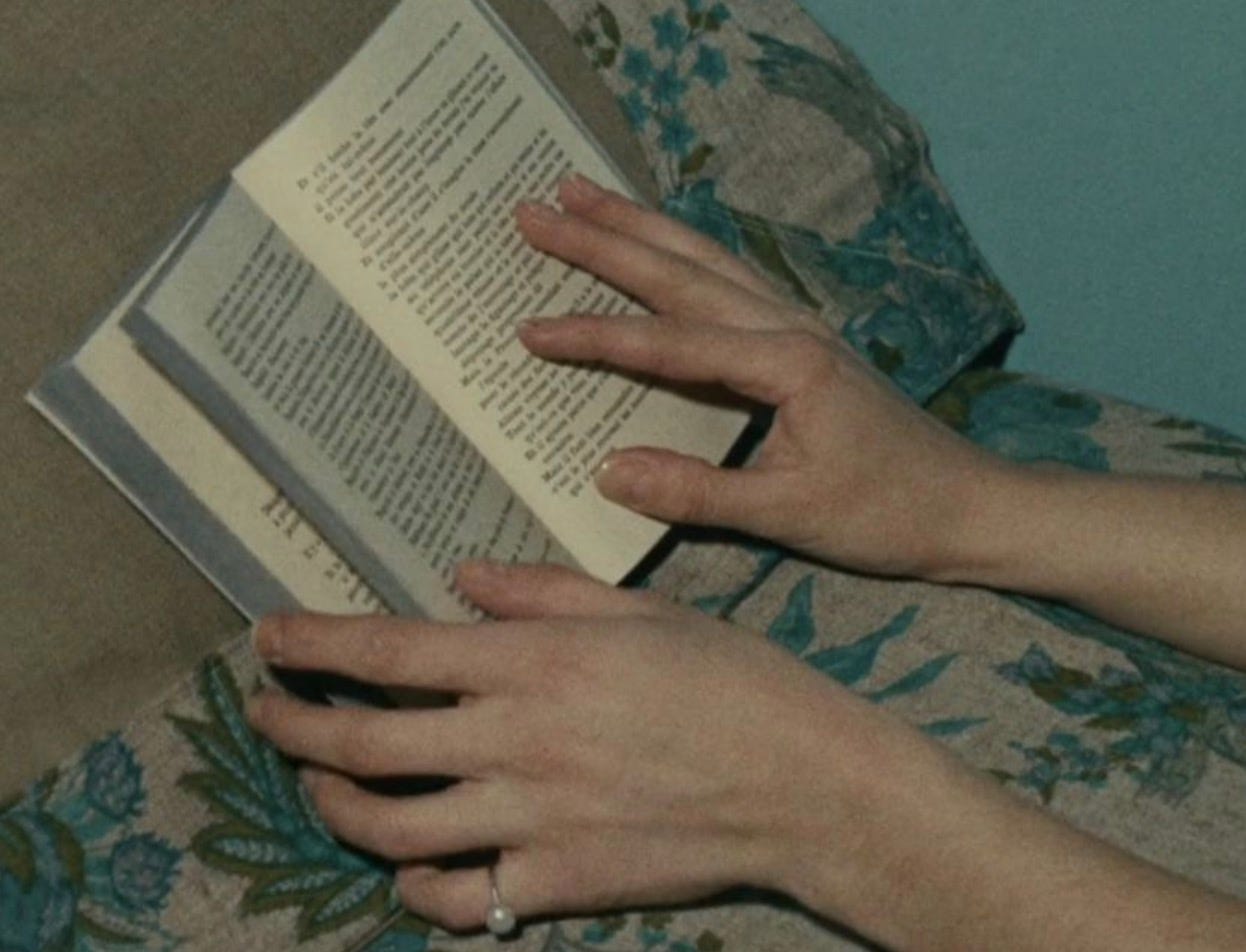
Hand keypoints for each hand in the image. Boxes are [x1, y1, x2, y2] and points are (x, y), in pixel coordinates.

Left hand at [245, 562, 956, 933]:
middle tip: (263, 711)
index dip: (313, 644)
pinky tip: (408, 862)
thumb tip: (459, 577)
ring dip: (331, 805)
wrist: (802, 782)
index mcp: (534, 663)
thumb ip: (539, 591)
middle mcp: (514, 742)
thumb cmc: (728, 679)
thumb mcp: (637, 610)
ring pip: (388, 826)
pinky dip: (416, 885)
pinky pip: (458, 898)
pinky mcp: (556, 883)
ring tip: (315, 784)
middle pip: (364, 744)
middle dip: (291, 726)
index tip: (267, 637)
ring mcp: (529, 821)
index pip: (389, 652)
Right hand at [515, 175, 1008, 580]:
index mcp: (785, 364)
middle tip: (533, 208)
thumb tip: (607, 471)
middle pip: (681, 271)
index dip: (596, 337)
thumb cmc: (887, 514)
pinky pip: (730, 276)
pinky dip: (682, 249)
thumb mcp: (789, 514)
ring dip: (640, 226)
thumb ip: (697, 493)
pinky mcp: (803, 338)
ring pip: (705, 259)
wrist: (967, 505)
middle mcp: (789, 327)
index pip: (669, 344)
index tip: (530, 330)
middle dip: (603, 238)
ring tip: (579, 192)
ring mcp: (799, 325)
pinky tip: (660, 240)